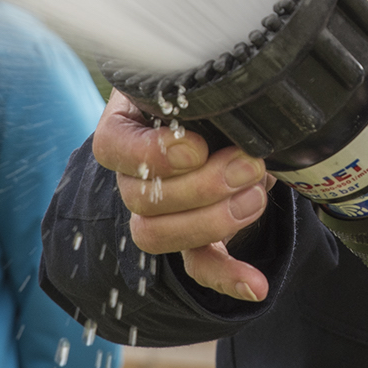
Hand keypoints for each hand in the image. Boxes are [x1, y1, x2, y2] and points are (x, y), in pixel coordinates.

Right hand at [90, 89, 271, 300]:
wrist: (241, 125)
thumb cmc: (218, 96)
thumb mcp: (209, 83)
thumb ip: (209, 89)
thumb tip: (228, 104)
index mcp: (131, 124)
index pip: (111, 146)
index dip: (150, 154)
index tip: (196, 147)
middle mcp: (134, 174)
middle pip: (138, 199)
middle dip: (202, 186)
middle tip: (248, 164)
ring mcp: (157, 212)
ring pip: (156, 236)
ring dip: (213, 222)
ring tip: (255, 195)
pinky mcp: (191, 241)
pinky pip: (197, 266)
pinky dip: (228, 277)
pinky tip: (256, 285)